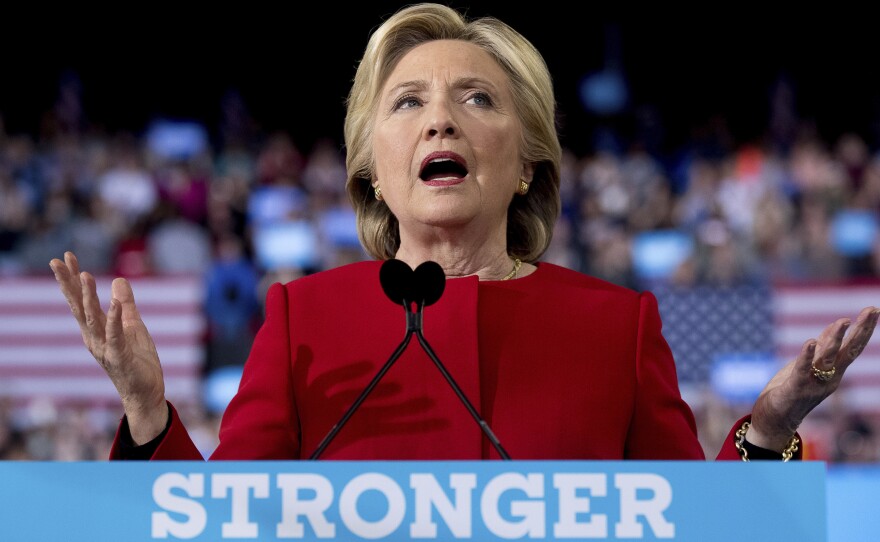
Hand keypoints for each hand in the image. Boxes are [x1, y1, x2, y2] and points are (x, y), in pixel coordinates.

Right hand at [49, 251, 167, 443]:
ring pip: (93, 319)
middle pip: (78, 306)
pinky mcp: (120, 358)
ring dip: (88, 298)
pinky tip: (115, 304)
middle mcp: (94, 337)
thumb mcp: (133, 325)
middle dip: (68, 283)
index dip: (73, 278)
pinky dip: (115, 320)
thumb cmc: (137, 360)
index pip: (80, 300)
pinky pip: (116, 336)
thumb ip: (126, 304)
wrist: (146, 392)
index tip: (66, 256)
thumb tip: (118, 279)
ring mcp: (105, 348)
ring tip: (85, 275)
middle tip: (56, 261)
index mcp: (95, 329)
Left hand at [748, 305, 879, 450]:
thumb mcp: (810, 365)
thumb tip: (836, 326)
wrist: (775, 421)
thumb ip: (822, 348)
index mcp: (833, 372)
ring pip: (827, 359)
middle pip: (848, 351)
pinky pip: (802, 370)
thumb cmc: (792, 390)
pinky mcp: (795, 388)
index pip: (852, 347)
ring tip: (843, 321)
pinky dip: (806, 356)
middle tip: (872, 310)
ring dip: (834, 340)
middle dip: (861, 331)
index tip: (873, 309)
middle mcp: (829, 377)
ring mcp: (814, 384)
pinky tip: (810, 342)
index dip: (863, 329)